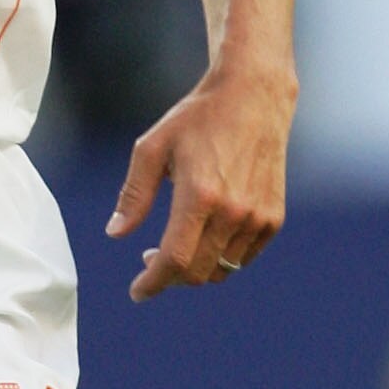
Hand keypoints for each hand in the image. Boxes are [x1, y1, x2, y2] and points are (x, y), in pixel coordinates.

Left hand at [106, 64, 293, 302]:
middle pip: (197, 273)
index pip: (175, 260)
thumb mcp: (152, 148)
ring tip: (177, 246)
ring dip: (195, 269)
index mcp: (200, 195)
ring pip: (221, 269)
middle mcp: (233, 211)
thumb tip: (115, 234)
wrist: (253, 96)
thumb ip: (134, 195)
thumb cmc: (197, 119)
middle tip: (149, 259)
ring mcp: (258, 217)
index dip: (153, 282)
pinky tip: (205, 237)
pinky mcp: (273, 217)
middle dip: (169, 276)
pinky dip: (221, 258)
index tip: (138, 291)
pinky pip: (243, 257)